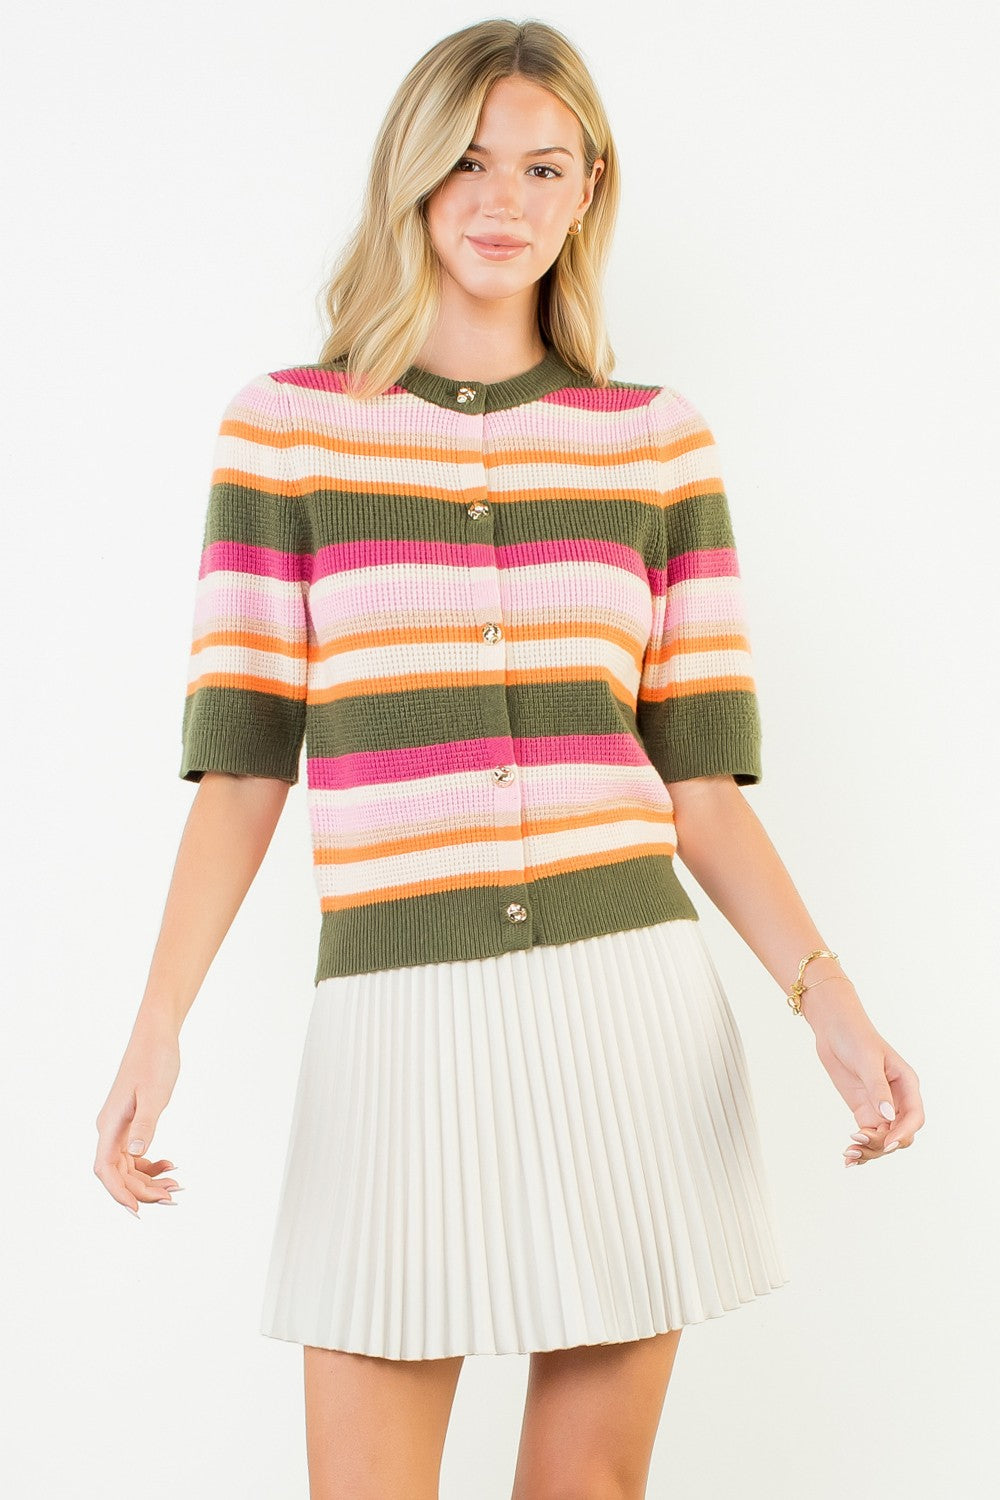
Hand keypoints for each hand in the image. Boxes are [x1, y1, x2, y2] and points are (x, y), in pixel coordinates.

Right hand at [94, 1022, 183, 1214]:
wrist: (156, 1036)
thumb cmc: (154, 1061)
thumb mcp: (153, 1094)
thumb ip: (145, 1124)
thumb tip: (135, 1152)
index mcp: (110, 1125)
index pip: (105, 1169)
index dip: (118, 1193)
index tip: (137, 1211)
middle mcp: (110, 1129)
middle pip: (118, 1173)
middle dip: (142, 1189)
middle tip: (172, 1196)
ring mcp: (119, 1127)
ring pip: (128, 1166)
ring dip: (148, 1179)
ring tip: (175, 1185)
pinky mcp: (131, 1123)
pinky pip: (135, 1154)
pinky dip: (151, 1164)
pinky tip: (170, 1165)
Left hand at [805, 989, 923, 1167]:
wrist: (833, 1028)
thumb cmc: (855, 1036)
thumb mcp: (867, 1061)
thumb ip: (878, 1089)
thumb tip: (887, 1117)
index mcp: (907, 1085)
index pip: (914, 1117)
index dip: (904, 1133)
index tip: (887, 1143)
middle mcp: (897, 1099)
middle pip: (900, 1133)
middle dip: (883, 1144)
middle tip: (858, 1143)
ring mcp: (880, 1106)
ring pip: (883, 1138)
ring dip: (870, 1150)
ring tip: (849, 1154)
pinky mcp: (863, 1110)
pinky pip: (868, 1134)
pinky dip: (860, 1146)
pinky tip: (848, 1157)